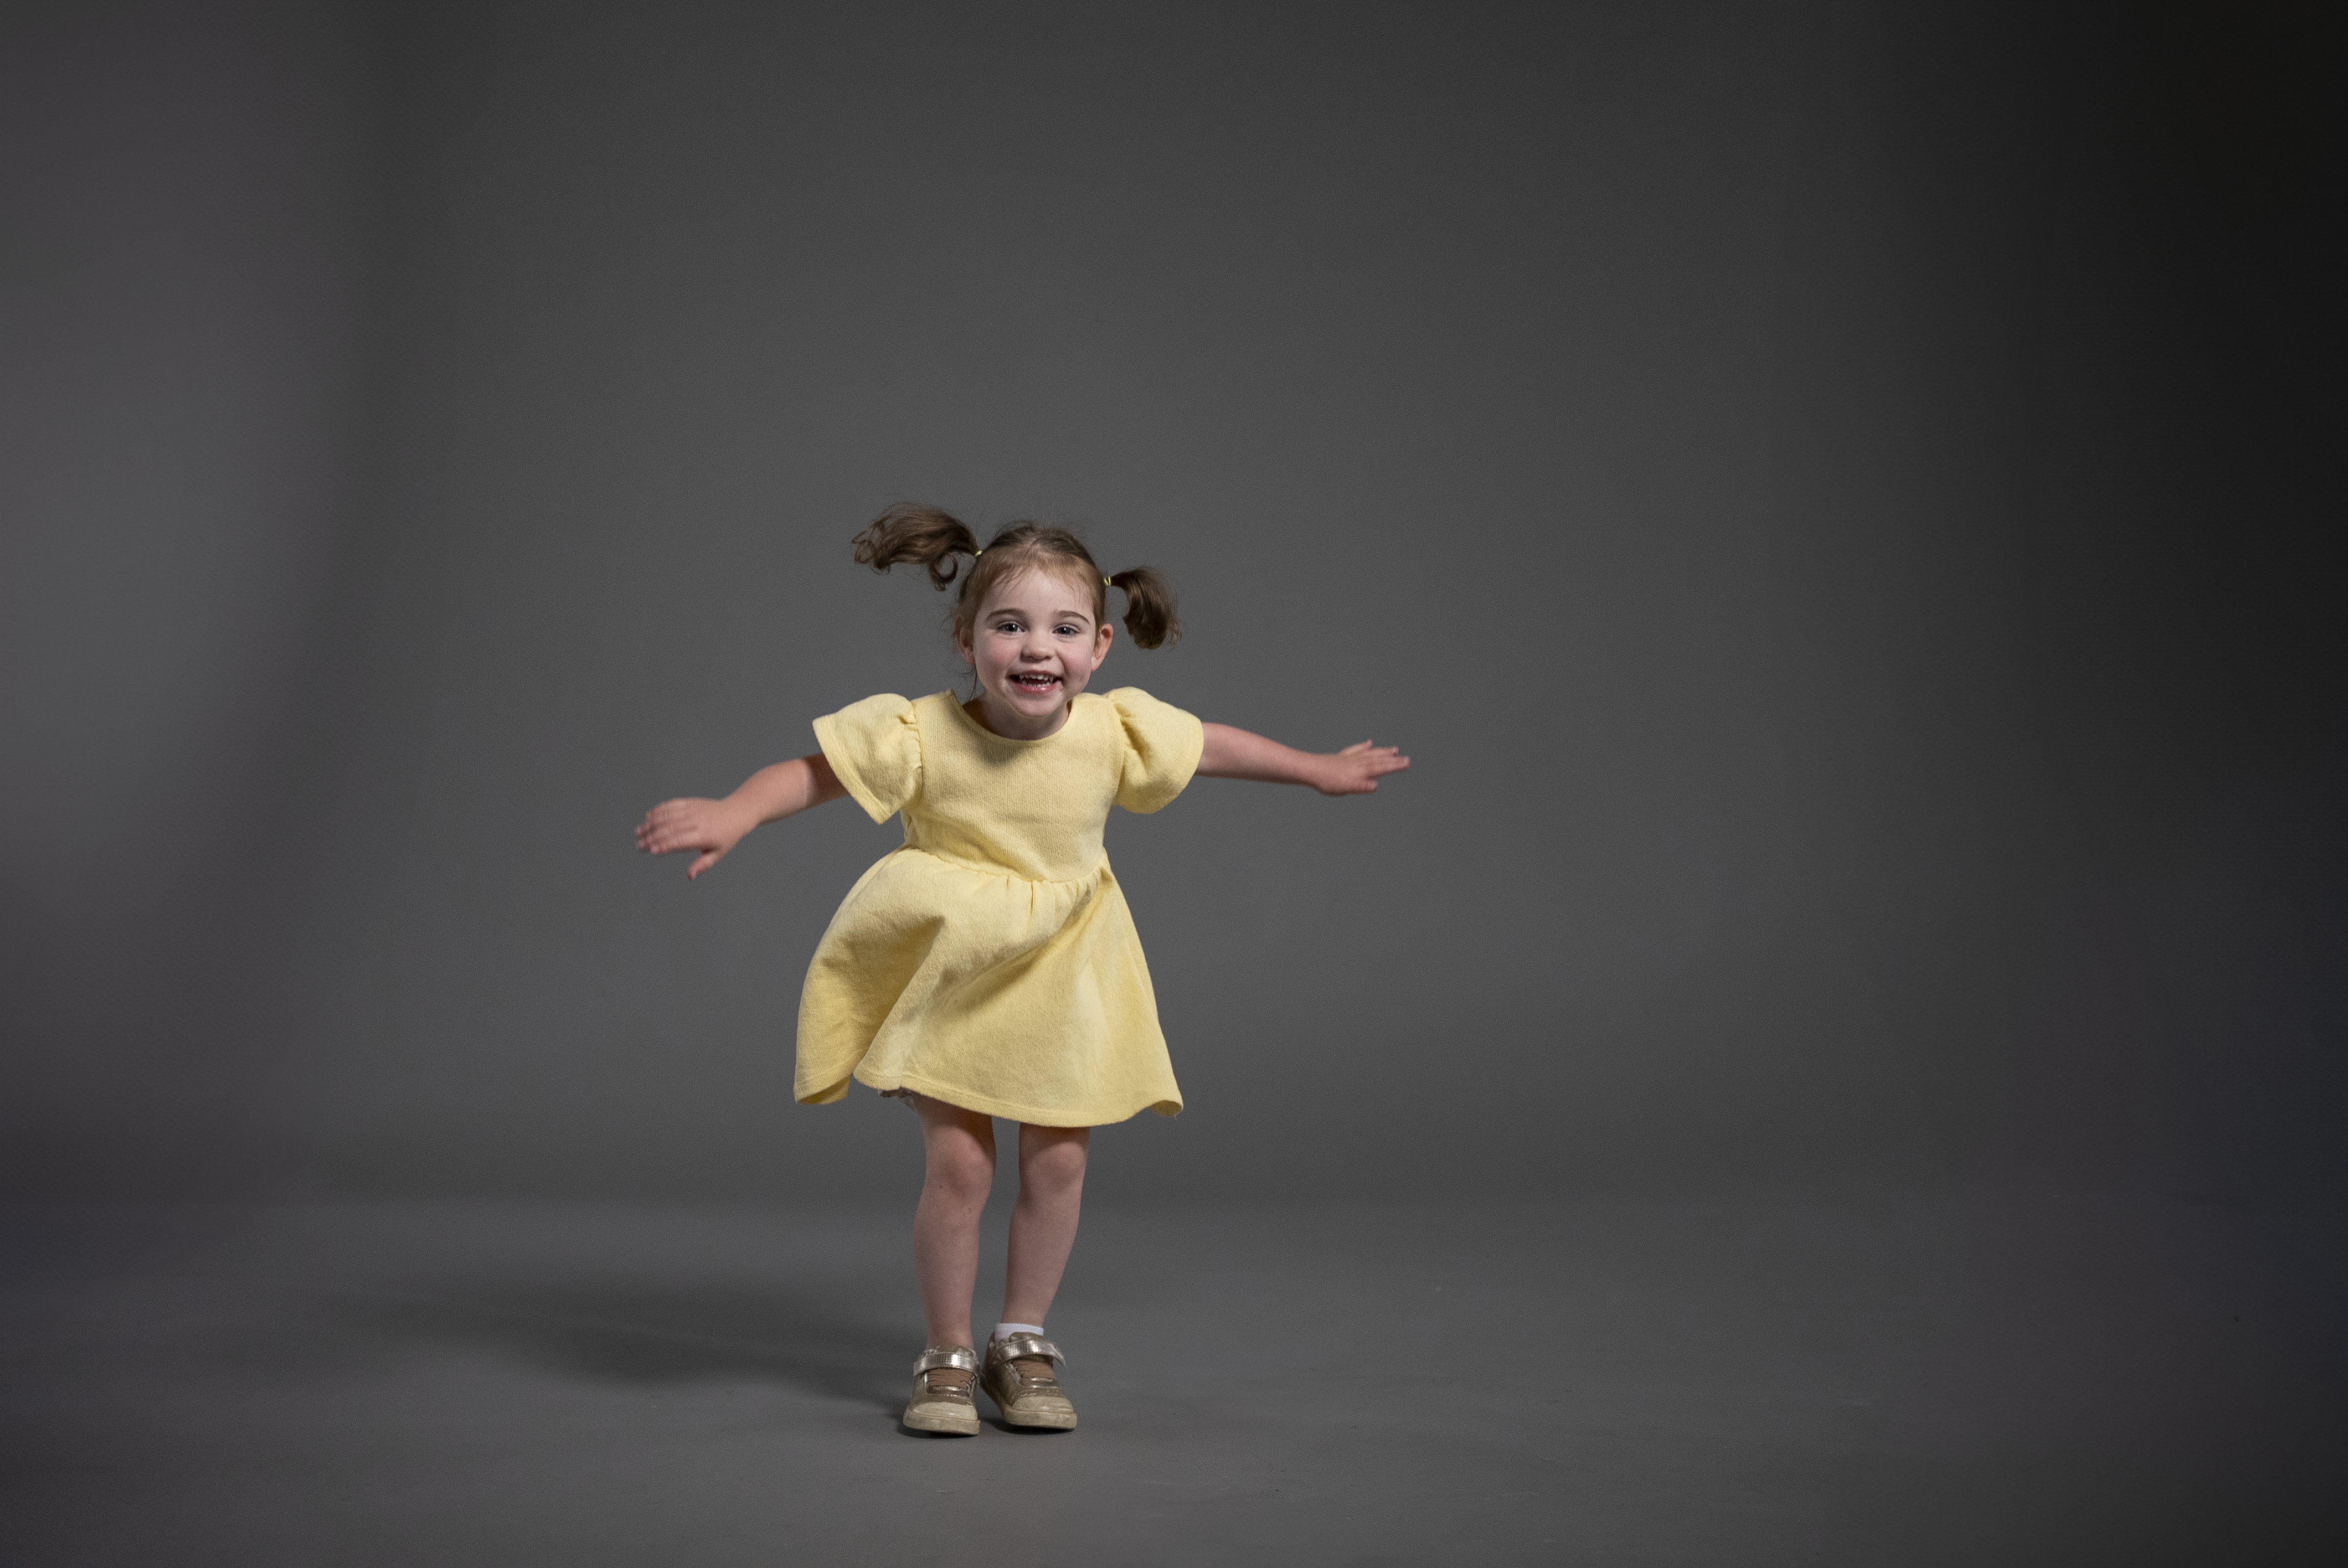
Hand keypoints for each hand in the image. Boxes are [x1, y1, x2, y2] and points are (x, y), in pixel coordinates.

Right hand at [635, 796, 756, 878]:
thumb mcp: (717, 854)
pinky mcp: (689, 802)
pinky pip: (671, 805)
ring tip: (638, 832)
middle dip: (652, 837)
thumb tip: (689, 876)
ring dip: (651, 824)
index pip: (680, 840)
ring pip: (667, 815)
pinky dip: (658, 810)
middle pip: (670, 828)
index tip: (652, 850)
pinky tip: (648, 817)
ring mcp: (692, 810)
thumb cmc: (726, 836)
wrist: (736, 812)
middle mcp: (696, 821)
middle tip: (639, 846)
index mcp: (704, 836)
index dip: (665, 845)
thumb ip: (702, 865)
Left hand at [1310, 741, 1409, 795]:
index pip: (1381, 768)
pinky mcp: (1342, 757)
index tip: (1407, 763)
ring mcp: (1350, 758)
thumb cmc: (1327, 781)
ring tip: (1394, 749)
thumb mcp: (1345, 788)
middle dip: (1393, 760)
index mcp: (1360, 771)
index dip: (1394, 766)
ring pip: (1370, 753)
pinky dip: (1364, 746)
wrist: (1310, 770)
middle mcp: (1358, 762)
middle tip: (1407, 759)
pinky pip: (1356, 749)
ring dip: (1382, 752)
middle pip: (1378, 760)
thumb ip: (1361, 787)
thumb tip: (1375, 786)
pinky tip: (1369, 743)